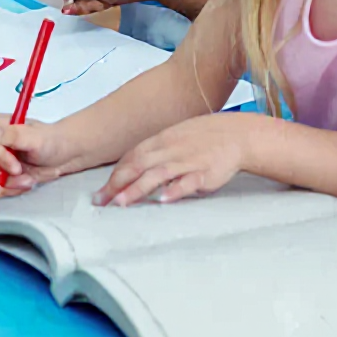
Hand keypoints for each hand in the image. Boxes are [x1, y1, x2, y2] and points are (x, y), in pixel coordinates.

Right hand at [0, 115, 71, 200]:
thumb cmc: (50, 140)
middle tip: (15, 172)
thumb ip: (11, 135)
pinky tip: (27, 182)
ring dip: (7, 182)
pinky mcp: (3, 176)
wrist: (65, 156)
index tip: (9, 163)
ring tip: (28, 178)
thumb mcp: (34, 137)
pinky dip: (12, 189)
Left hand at [92, 114, 251, 207]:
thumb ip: (154, 153)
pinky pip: (187, 181)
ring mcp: (186, 160)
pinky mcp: (205, 172)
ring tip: (122, 202)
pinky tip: (162, 200)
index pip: (131, 157)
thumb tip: (133, 169)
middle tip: (102, 201)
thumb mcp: (174, 138)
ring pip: (157, 174)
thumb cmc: (201, 137)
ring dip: (138, 188)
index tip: (101, 192)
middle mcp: (169, 149)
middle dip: (118, 183)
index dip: (115, 175)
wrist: (235, 134)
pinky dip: (174, 190)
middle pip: (138, 165)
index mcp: (160, 140)